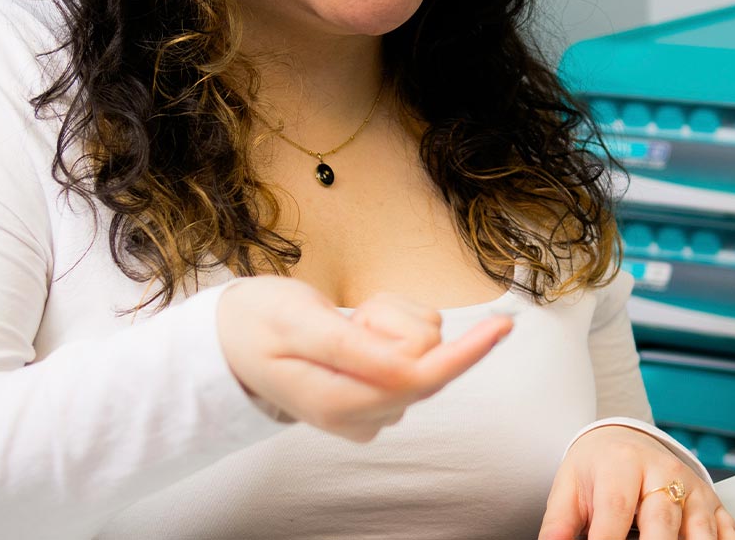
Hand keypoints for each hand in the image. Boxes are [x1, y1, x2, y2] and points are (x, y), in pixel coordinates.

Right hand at [216, 275, 510, 441]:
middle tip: (348, 318)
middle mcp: (364, 415)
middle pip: (425, 356)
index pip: (418, 379)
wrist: (232, 340)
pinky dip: (389, 324)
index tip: (502, 326)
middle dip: (393, 320)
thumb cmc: (258, 323)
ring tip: (345, 323)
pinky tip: (355, 330)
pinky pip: (415, 346)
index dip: (465, 353)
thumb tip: (410, 365)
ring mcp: (376, 406)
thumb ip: (354, 347)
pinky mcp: (384, 391)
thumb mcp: (298, 322)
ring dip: (389, 319)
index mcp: (340, 404)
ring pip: (424, 345)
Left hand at [539, 425, 734, 539]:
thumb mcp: (568, 491)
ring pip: (699, 528)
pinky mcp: (713, 503)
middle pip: (662, 520)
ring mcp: (692, 488)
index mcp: (623, 465)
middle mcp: (664, 472)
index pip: (616, 510)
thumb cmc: (596, 470)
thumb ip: (558, 526)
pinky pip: (727, 530)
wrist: (624, 442)